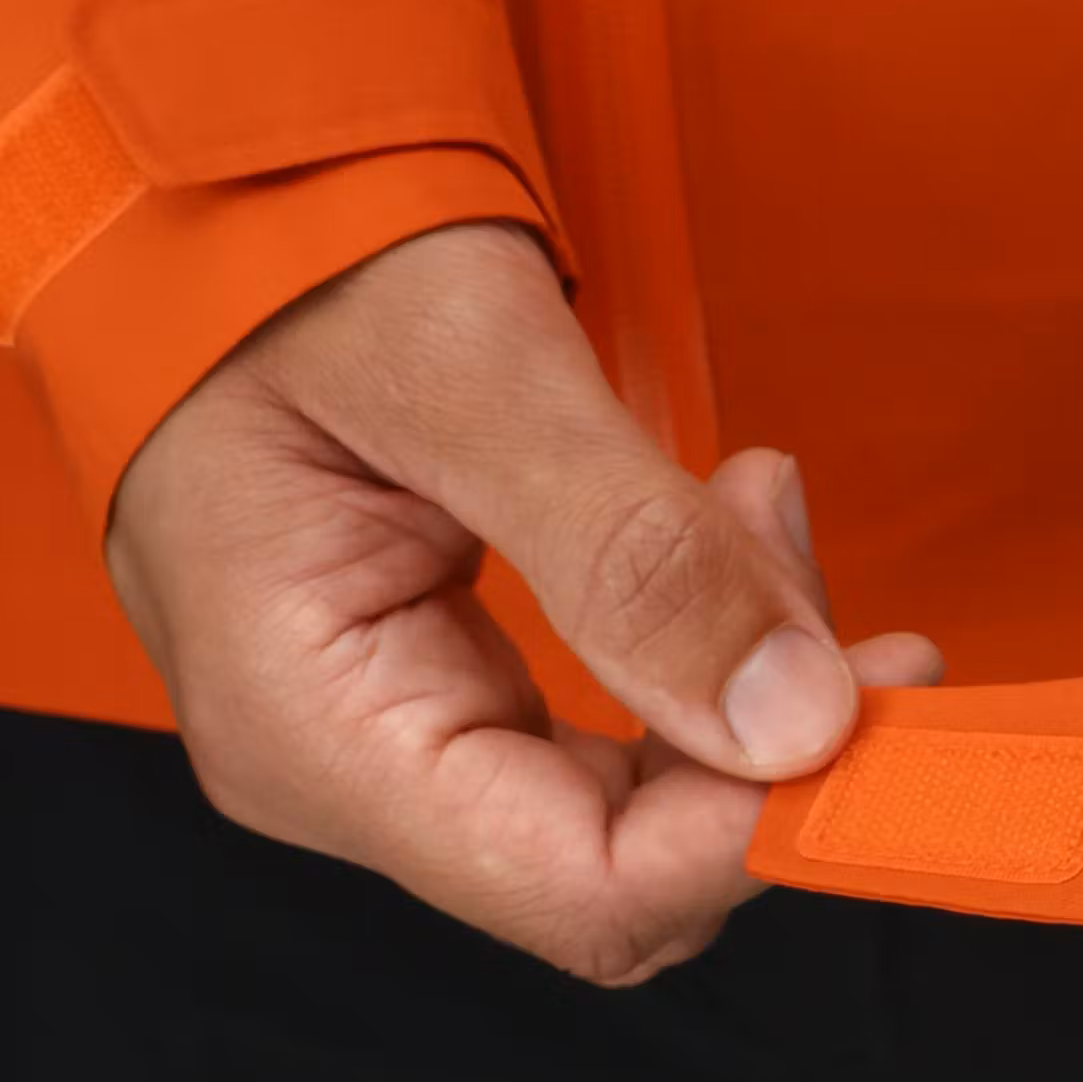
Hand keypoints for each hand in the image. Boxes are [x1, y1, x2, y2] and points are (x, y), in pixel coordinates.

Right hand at [107, 220, 934, 982]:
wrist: (200, 192)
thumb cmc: (280, 250)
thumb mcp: (469, 366)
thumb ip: (632, 552)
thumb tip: (797, 722)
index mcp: (306, 726)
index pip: (584, 888)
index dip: (759, 827)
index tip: (882, 695)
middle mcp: (338, 771)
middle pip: (625, 867)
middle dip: (764, 735)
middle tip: (811, 549)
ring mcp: (386, 740)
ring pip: (639, 808)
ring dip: (742, 675)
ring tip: (757, 495)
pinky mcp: (436, 694)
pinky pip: (609, 741)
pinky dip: (695, 649)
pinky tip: (722, 528)